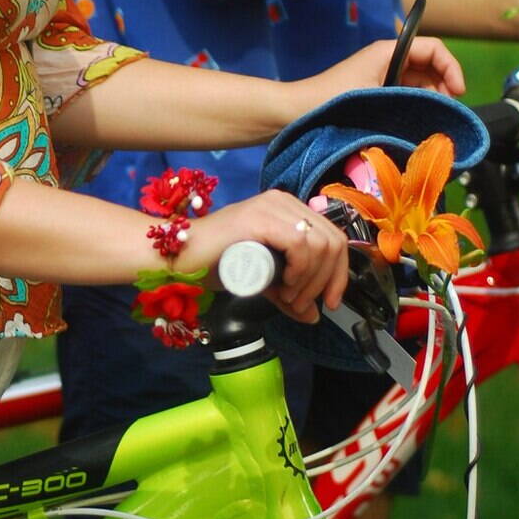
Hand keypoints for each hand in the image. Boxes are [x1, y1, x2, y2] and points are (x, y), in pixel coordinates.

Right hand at [189, 189, 347, 324]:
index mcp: (289, 210)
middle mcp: (284, 202)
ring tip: (288, 299)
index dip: (339, 273)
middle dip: (325, 281)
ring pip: (320, 244)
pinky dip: (300, 269)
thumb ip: (288, 295)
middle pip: (332, 241)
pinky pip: (299, 243)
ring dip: (310, 280)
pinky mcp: (260, 217)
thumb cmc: (215, 264)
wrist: (179, 258)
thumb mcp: (263, 280)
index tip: (330, 303)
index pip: (334, 237)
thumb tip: (314, 316)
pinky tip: (285, 284)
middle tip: (301, 305)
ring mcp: (272, 206)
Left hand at [295, 35, 465, 109]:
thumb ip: (408, 99)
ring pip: (420, 83)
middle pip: (430, 67)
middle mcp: (387, 59)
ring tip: (433, 121)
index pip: (433, 48)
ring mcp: (381, 76)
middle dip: (444, 87)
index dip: (451, 67)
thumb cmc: (327, 100)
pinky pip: (406, 95)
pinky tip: (417, 124)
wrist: (293, 111)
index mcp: (388, 51)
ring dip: (431, 99)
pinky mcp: (375, 93)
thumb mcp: (374, 97)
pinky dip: (416, 107)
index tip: (458, 92)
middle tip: (446, 113)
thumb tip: (439, 107)